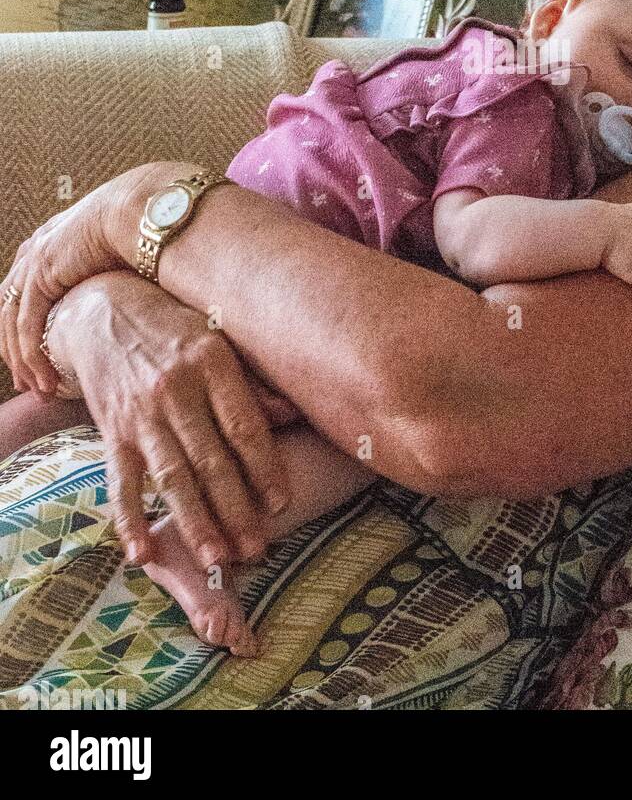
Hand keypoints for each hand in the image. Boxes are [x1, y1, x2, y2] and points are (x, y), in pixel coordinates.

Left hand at [0, 162, 176, 396]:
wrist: (148, 212)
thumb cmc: (150, 229)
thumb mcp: (125, 257)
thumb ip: (117, 278)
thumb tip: (143, 301)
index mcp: (53, 242)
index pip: (25, 293)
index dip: (27, 328)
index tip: (37, 358)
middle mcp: (36, 251)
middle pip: (11, 310)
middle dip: (16, 350)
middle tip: (30, 383)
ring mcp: (35, 262)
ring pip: (13, 323)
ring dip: (23, 361)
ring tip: (40, 390)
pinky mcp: (42, 275)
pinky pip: (26, 327)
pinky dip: (32, 357)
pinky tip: (44, 381)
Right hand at [48, 271, 288, 571]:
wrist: (101, 308)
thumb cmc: (174, 327)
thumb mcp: (219, 338)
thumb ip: (252, 381)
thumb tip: (292, 414)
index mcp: (211, 363)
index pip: (244, 426)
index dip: (264, 468)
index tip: (280, 503)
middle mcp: (176, 389)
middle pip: (210, 459)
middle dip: (235, 509)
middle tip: (256, 549)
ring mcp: (140, 413)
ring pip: (172, 476)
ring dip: (195, 522)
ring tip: (217, 559)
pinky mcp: (111, 430)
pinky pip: (121, 481)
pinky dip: (130, 519)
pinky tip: (142, 553)